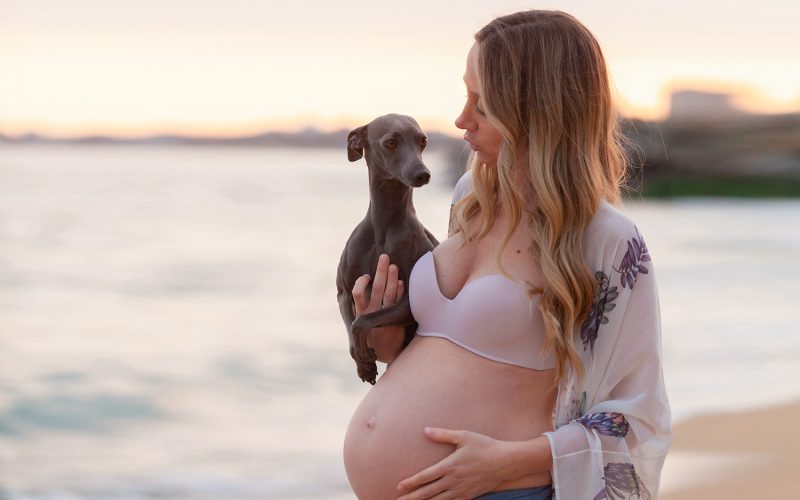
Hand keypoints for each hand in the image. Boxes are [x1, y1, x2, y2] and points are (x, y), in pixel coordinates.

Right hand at [352, 254, 405, 362]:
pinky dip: (401, 292)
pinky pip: (399, 304)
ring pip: (389, 295)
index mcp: (361, 312)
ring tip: (394, 266)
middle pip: (376, 289)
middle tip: (384, 256)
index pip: (358, 294)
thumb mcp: (361, 321)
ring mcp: (385, 316)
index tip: (366, 275)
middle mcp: (372, 313)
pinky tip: (403, 282)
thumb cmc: (370, 332)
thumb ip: (361, 305)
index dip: (361, 283)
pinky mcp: (396, 320)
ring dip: (392, 279)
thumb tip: (361, 282)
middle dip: (380, 272)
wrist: (384, 352)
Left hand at [396, 427, 512, 499]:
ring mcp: (461, 490)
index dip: (411, 482)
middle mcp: (453, 481)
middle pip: (427, 493)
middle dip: (412, 497)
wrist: (505, 462)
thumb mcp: (463, 436)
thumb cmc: (484, 446)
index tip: (399, 486)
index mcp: (449, 466)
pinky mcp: (469, 495)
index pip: (425, 477)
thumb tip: (425, 430)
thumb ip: (443, 435)